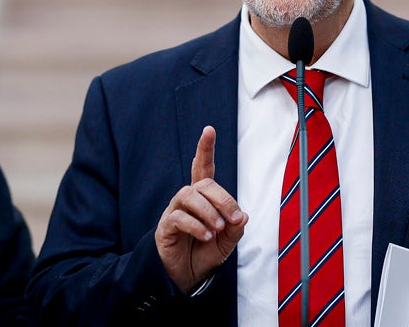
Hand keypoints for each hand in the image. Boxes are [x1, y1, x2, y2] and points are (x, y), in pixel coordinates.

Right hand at [154, 125, 247, 293]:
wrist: (185, 278)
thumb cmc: (204, 255)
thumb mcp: (227, 244)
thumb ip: (235, 229)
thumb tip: (243, 215)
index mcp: (203, 199)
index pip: (203, 169)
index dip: (205, 149)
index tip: (209, 130)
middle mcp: (187, 200)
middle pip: (203, 183)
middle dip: (222, 198)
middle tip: (233, 218)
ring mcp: (174, 212)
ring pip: (188, 195)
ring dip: (208, 211)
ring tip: (217, 228)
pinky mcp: (165, 227)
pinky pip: (178, 217)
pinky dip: (195, 225)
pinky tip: (206, 236)